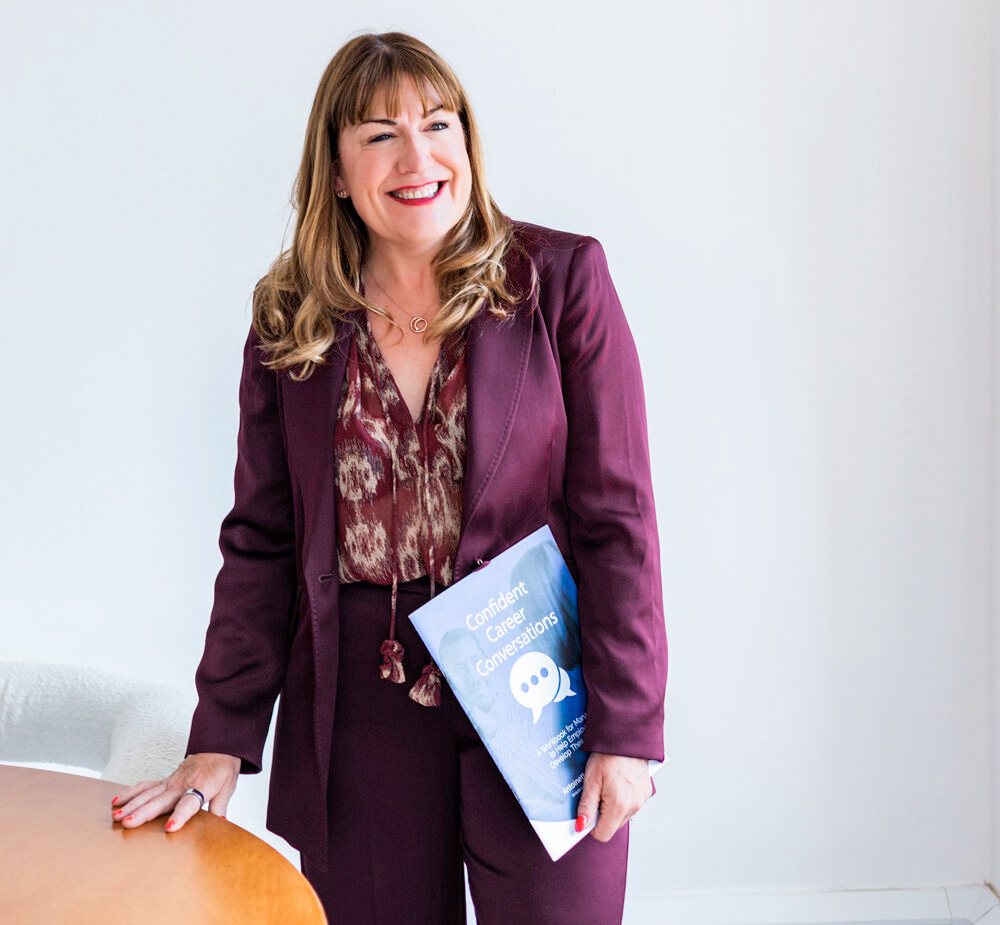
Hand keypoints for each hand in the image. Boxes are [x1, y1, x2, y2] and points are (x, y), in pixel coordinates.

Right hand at [109, 752, 240, 831]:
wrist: (218, 745)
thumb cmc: (223, 768)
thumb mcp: (228, 788)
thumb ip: (220, 807)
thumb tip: (220, 825)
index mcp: (200, 787)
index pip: (189, 803)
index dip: (180, 816)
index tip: (170, 827)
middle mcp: (181, 784)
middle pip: (160, 801)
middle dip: (143, 813)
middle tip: (127, 823)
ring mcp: (170, 782)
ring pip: (148, 793)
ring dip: (131, 804)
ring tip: (116, 816)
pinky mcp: (165, 781)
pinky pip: (145, 786)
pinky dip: (130, 792)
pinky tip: (117, 801)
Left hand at [575, 752, 651, 841]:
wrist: (627, 735)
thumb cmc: (608, 754)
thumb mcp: (591, 780)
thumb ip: (586, 806)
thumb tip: (581, 826)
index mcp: (619, 806)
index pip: (603, 834)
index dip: (591, 826)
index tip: (586, 812)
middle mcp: (634, 806)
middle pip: (613, 825)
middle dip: (602, 814)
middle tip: (595, 793)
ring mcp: (642, 799)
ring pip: (622, 815)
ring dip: (612, 806)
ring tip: (606, 784)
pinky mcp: (646, 791)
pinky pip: (631, 804)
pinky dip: (623, 798)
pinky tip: (617, 782)